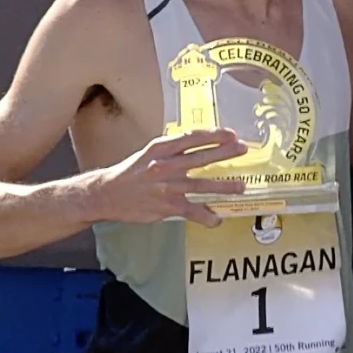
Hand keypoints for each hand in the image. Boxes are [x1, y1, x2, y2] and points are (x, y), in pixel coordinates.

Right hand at [94, 129, 246, 227]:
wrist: (109, 193)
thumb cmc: (132, 171)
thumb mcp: (150, 152)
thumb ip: (172, 149)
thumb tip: (198, 144)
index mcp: (161, 148)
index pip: (192, 137)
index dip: (214, 135)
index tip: (231, 133)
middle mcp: (166, 165)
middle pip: (201, 157)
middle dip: (225, 153)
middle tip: (243, 149)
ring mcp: (168, 186)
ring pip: (202, 185)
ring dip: (224, 186)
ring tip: (241, 186)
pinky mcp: (167, 206)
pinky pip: (192, 211)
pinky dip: (206, 216)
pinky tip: (217, 219)